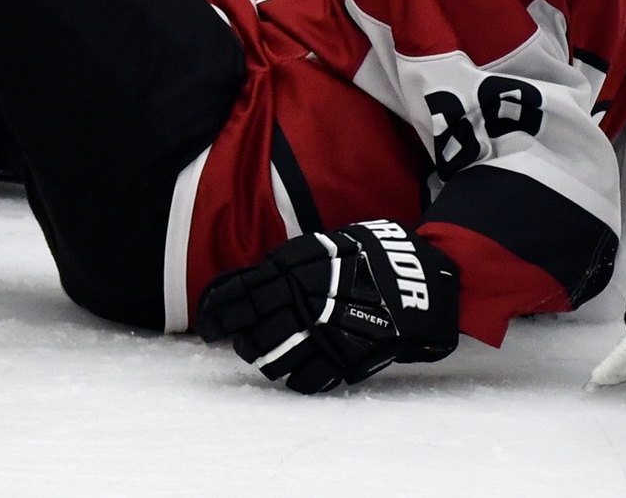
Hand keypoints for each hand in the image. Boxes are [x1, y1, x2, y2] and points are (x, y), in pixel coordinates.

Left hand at [196, 221, 459, 392]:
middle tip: (233, 341)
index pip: (240, 291)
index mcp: (293, 266)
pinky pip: (309, 378)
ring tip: (260, 357)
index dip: (217, 309)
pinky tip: (293, 373)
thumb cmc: (364, 257)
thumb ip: (282, 267)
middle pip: (252, 328)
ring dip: (263, 360)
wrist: (420, 277)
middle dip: (237, 338)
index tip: (205, 320)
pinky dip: (296, 379)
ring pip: (275, 357)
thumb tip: (244, 285)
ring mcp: (326, 329)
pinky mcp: (348, 356)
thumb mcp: (318, 247)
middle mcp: (304, 298)